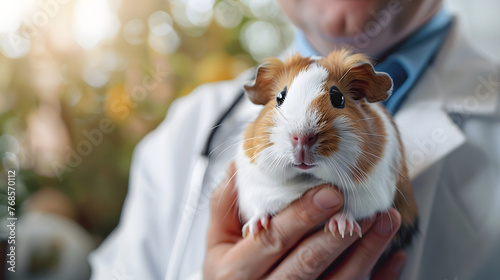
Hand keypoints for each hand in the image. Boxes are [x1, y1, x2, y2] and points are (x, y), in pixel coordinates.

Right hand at [203, 163, 403, 279]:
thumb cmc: (229, 274)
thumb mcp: (218, 242)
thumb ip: (224, 206)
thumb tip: (239, 167)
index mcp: (237, 270)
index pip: (272, 240)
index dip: (302, 217)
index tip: (329, 193)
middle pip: (306, 263)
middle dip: (336, 235)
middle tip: (361, 208)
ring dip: (365, 253)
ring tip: (384, 221)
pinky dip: (379, 279)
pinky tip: (394, 257)